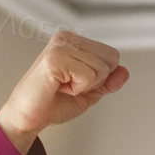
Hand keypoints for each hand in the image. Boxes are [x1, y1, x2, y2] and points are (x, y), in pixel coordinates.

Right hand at [0, 31, 128, 152]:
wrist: (30, 117)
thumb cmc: (53, 102)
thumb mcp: (88, 93)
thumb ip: (108, 82)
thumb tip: (124, 71)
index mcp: (74, 41)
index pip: (112, 56)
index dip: (101, 78)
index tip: (76, 83)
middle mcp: (67, 38)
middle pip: (111, 59)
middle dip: (96, 81)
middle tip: (70, 86)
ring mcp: (61, 45)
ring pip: (101, 69)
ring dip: (85, 86)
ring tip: (63, 86)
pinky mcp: (55, 57)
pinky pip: (88, 76)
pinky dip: (78, 89)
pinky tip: (59, 86)